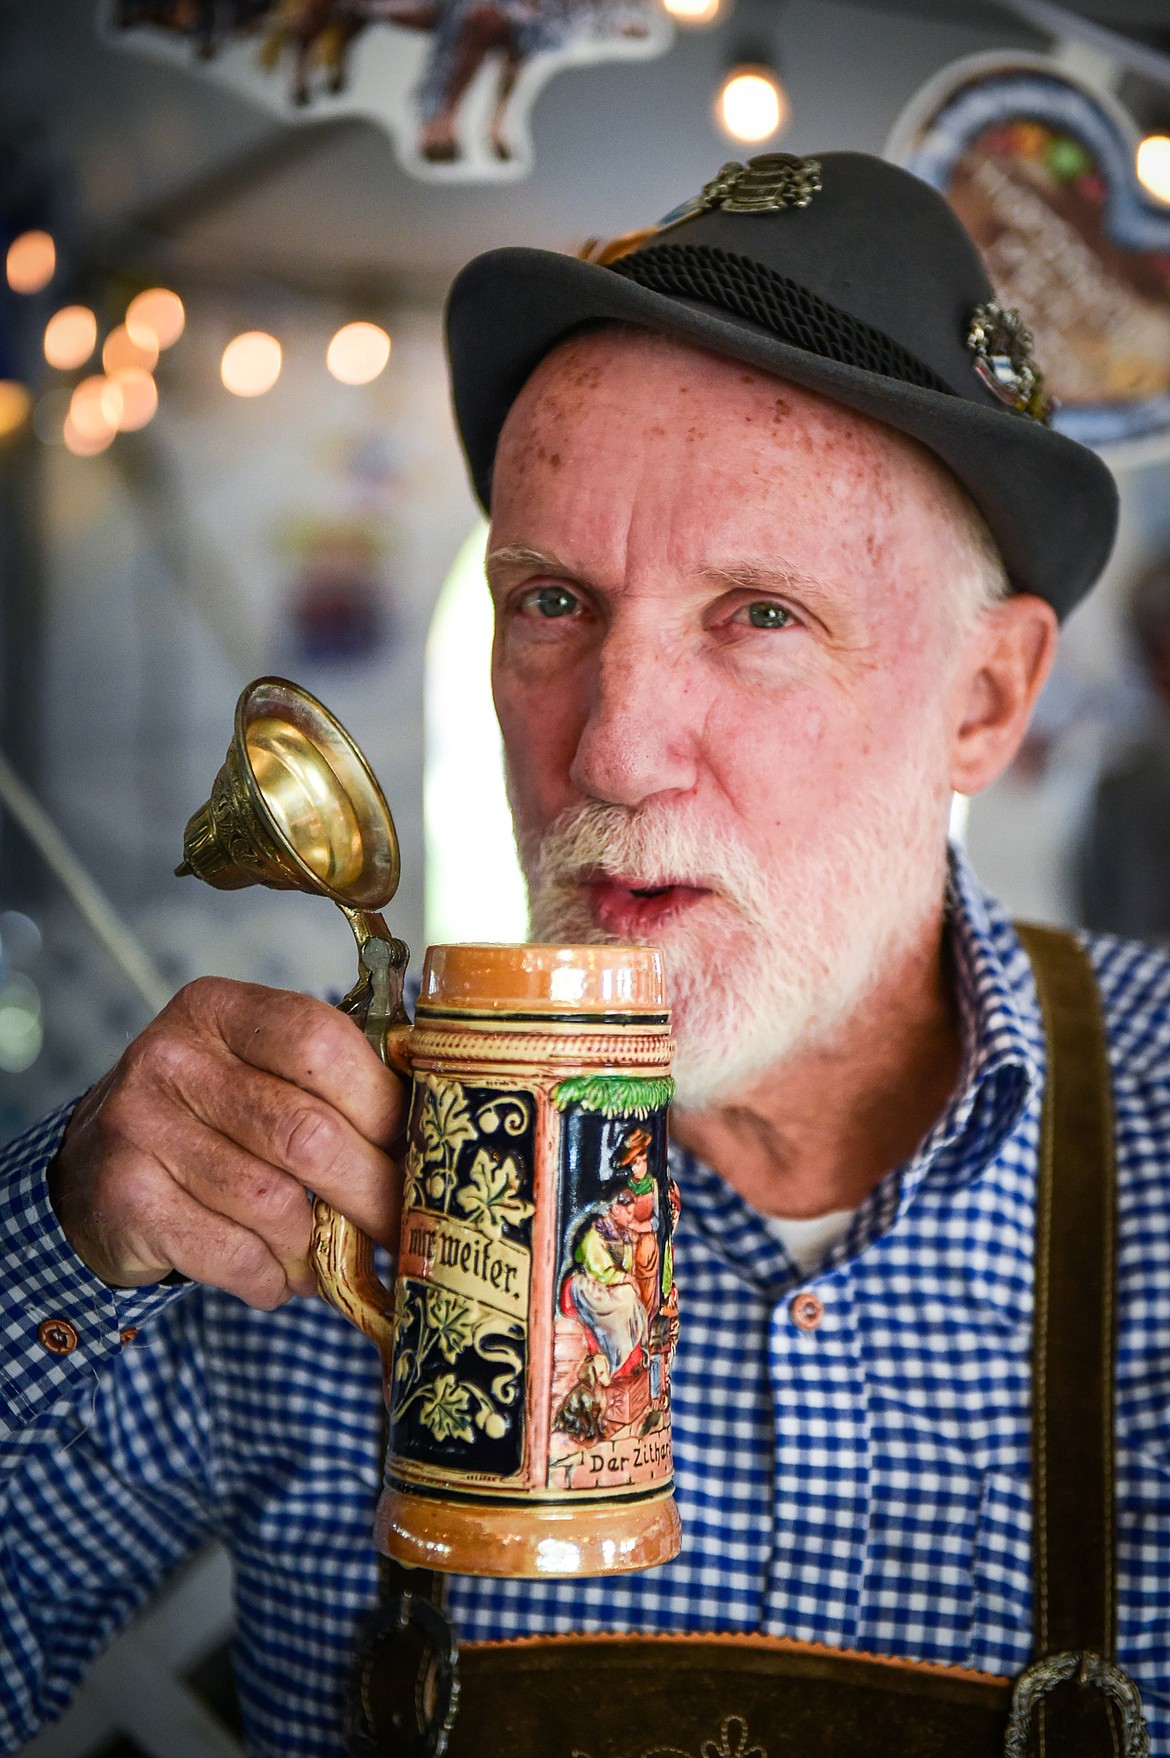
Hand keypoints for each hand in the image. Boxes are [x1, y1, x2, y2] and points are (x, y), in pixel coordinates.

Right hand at [49, 978, 404, 1309]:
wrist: (92, 1173)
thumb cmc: (207, 1119)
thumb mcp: (254, 1071)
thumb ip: (330, 1081)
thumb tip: (433, 1126)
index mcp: (220, 1009)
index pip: (320, 1042)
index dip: (381, 1104)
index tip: (416, 1150)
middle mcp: (172, 1057)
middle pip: (304, 1132)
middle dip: (369, 1191)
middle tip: (399, 1226)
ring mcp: (140, 1126)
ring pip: (273, 1203)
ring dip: (315, 1245)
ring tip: (327, 1256)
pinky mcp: (127, 1199)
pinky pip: (234, 1253)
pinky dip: (272, 1278)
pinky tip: (278, 1276)